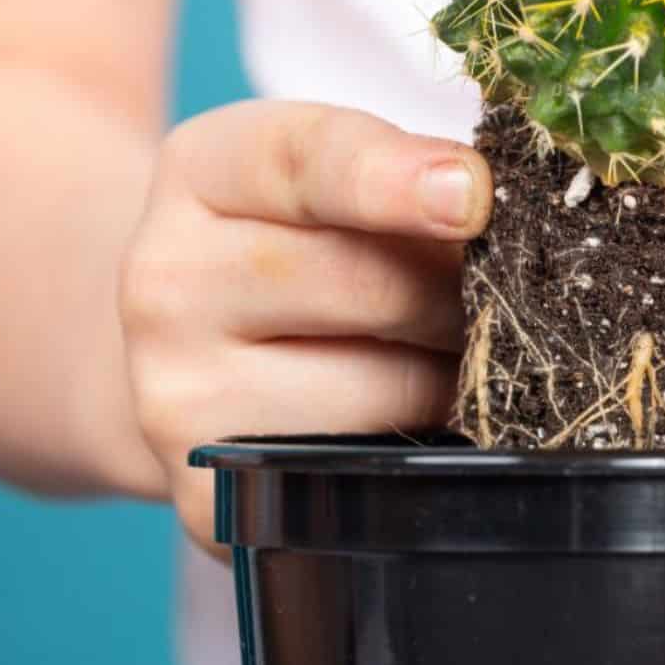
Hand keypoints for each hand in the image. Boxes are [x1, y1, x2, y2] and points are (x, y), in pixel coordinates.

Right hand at [118, 101, 491, 547]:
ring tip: (450, 355)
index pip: (307, 161)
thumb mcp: (336, 179)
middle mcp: (168, 286)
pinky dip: (429, 449)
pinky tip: (420, 423)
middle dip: (463, 291)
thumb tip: (492, 204)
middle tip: (497, 291)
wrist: (203, 355)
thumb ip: (407, 174)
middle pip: (372, 286)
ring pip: (393, 391)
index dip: (397, 181)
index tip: (473, 195)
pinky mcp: (221, 503)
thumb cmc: (307, 249)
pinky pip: (380, 477)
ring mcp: (181, 404)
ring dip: (457, 375)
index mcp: (204, 172)